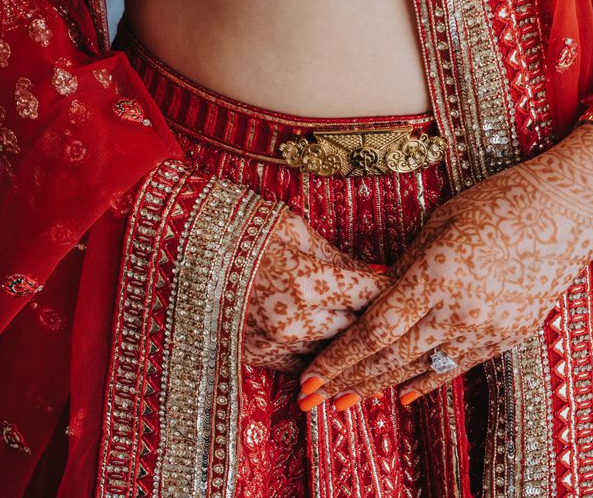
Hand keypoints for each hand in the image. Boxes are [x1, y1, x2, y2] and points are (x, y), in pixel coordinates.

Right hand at [243, 208, 392, 372]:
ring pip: (332, 355)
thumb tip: (376, 278)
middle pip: (357, 332)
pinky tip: (324, 341)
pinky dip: (316, 355)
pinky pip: (301, 364)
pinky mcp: (256, 356)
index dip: (392, 292)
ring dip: (347, 345)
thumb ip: (340, 262)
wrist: (187, 246)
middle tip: (392, 314)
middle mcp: (294, 320)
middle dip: (374, 322)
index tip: (405, 287)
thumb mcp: (298, 233)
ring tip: (362, 332)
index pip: (372, 297)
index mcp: (309, 282)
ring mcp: (273, 343)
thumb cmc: (247, 229)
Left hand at [296, 124, 592, 408]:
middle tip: (314, 398)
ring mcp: (488, 328)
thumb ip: (405, 266)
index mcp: (437, 274)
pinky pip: (457, 366)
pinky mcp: (509, 335)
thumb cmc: (498, 201)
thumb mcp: (440, 223)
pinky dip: (426, 380)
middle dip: (348, 379)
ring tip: (348, 399)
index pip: (375, 330)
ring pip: (421, 369)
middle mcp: (461, 309)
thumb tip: (373, 296)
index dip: (338, 357)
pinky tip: (402, 393)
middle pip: (391, 358)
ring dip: (380, 386)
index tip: (309, 375)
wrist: (569, 210)